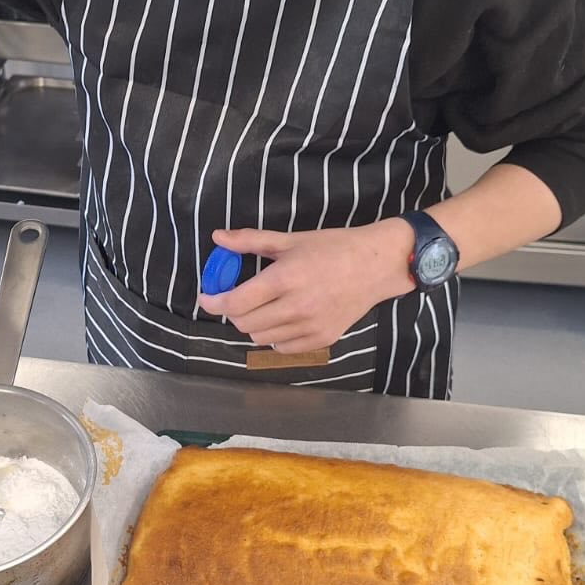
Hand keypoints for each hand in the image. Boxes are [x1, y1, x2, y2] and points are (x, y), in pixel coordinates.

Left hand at [199, 223, 413, 353]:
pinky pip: (282, 347)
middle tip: (239, 297)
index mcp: (285, 279)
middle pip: (244, 324)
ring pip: (260, 338)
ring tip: (263, 306)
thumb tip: (217, 237)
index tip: (207, 297)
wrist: (376, 265)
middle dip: (233, 311)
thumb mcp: (291, 240)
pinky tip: (282, 318)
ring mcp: (310, 326)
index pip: (236, 302)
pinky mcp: (322, 339)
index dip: (214, 302)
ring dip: (253, 323)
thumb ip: (251, 241)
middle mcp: (296, 307)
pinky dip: (274, 336)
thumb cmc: (334, 248)